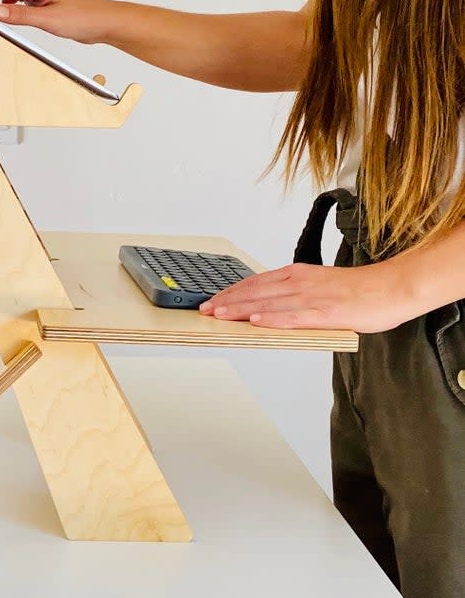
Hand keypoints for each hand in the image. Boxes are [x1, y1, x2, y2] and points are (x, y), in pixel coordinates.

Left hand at [198, 261, 414, 333]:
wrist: (394, 287)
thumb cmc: (361, 291)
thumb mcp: (319, 286)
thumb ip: (296, 294)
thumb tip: (272, 307)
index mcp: (298, 275)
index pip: (255, 282)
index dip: (231, 291)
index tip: (212, 299)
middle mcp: (300, 283)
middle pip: (255, 291)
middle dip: (226, 301)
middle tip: (204, 310)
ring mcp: (312, 297)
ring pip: (268, 303)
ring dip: (240, 309)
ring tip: (217, 316)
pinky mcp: (326, 313)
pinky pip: (293, 316)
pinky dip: (272, 319)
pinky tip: (255, 322)